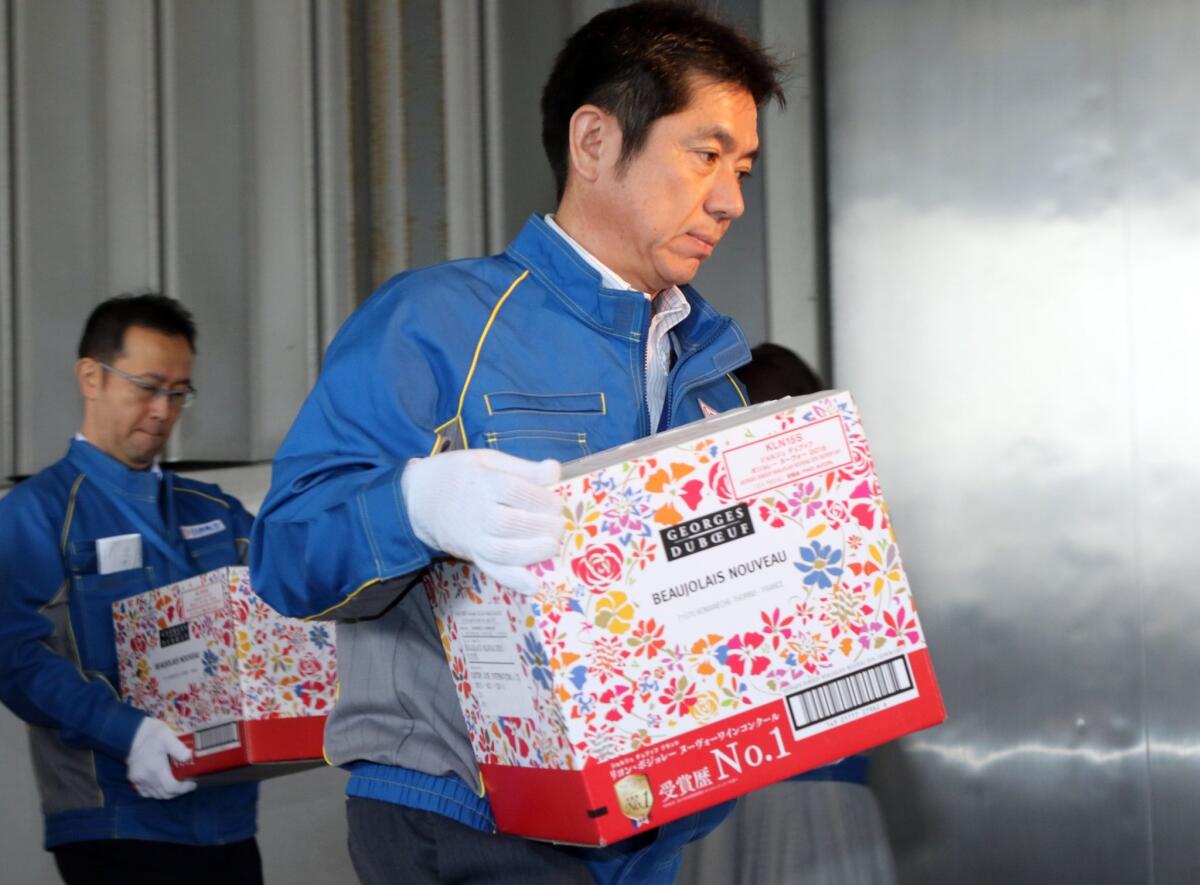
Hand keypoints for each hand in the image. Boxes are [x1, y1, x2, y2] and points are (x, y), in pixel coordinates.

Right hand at [126, 718, 196, 799]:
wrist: (132, 733)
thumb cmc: (152, 734)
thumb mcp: (167, 737)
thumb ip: (179, 748)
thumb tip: (190, 757)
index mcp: (155, 769)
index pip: (172, 788)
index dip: (184, 788)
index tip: (193, 784)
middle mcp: (146, 778)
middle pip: (165, 794)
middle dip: (178, 791)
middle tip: (187, 784)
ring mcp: (138, 780)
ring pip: (155, 795)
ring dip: (168, 793)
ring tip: (177, 784)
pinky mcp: (133, 779)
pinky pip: (145, 792)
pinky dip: (155, 792)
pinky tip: (162, 785)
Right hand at [402, 450, 564, 592]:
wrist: (421, 498)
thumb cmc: (461, 475)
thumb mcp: (488, 460)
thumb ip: (523, 467)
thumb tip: (555, 470)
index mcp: (482, 482)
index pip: (514, 491)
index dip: (540, 498)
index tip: (556, 503)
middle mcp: (476, 511)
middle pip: (510, 523)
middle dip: (541, 526)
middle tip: (559, 526)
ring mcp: (473, 536)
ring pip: (503, 550)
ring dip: (532, 552)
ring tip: (552, 546)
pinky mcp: (472, 554)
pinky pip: (492, 570)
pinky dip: (513, 580)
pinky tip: (533, 585)